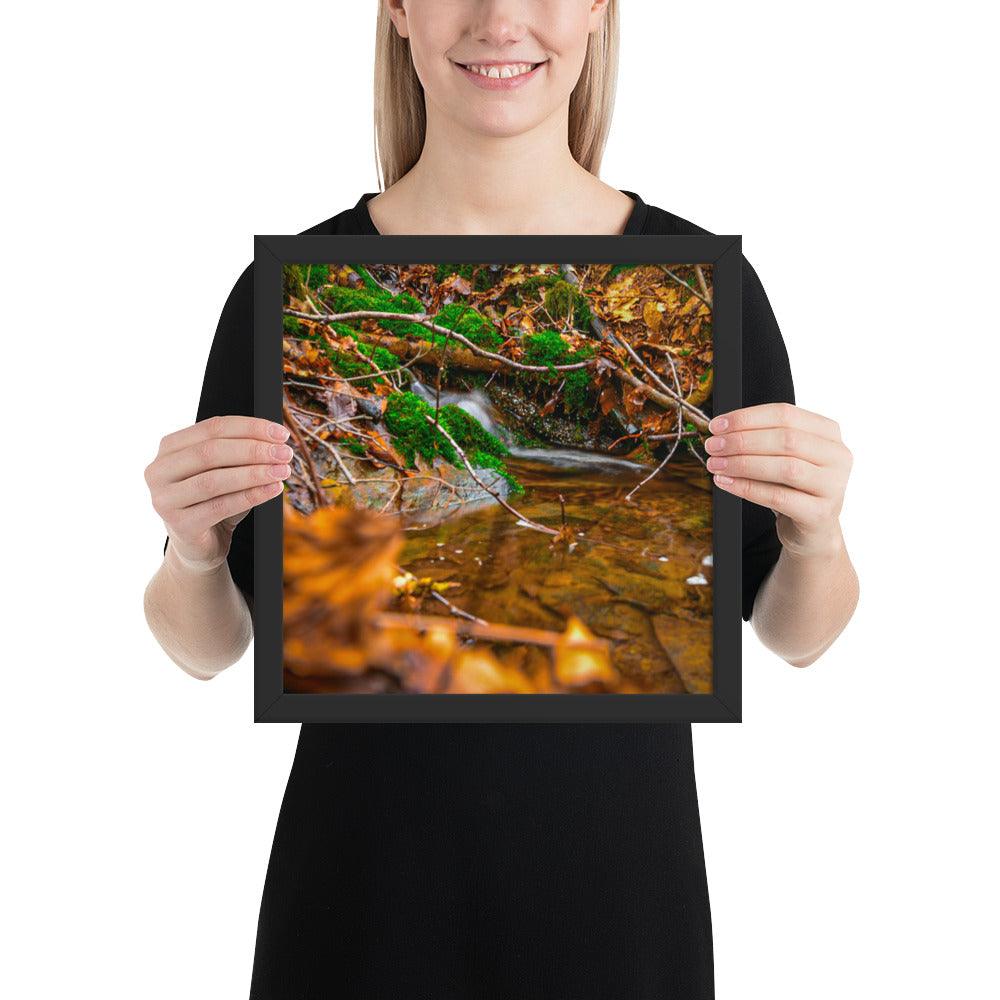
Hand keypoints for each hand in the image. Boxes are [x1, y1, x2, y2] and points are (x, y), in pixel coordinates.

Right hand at [145, 415, 291, 571]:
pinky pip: (220, 507)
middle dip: (254, 450)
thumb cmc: (213, 501)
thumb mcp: (225, 471)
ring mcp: (164, 499)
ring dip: (254, 473)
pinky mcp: (179, 525)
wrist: (199, 545)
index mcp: (169, 448)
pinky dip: (251, 496)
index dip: (250, 428)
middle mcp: (159, 471)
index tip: (281, 434)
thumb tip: (277, 440)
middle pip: (211, 452)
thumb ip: (241, 452)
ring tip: (282, 471)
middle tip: (284, 453)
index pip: (212, 428)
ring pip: (214, 480)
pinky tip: (273, 490)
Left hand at [704, 402, 852, 557]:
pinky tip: (726, 483)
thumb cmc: (793, 488)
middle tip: (713, 446)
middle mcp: (837, 456)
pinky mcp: (820, 514)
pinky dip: (748, 488)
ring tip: (716, 465)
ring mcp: (833, 486)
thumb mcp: (782, 457)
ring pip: (785, 467)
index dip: (747, 418)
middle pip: (786, 439)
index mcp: (828, 433)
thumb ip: (762, 439)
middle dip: (742, 441)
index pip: (785, 414)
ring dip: (743, 464)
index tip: (717, 425)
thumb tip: (721, 430)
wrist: (811, 531)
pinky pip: (779, 497)